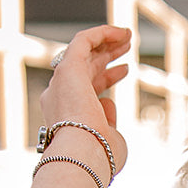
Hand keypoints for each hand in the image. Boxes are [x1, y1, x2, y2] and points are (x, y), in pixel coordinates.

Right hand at [42, 25, 131, 173]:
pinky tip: (120, 32)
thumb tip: (108, 102)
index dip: (107, 77)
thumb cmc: (98, 156)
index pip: (86, 89)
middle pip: (85, 68)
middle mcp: (60, 96)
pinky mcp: (67, 68)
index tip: (125, 70)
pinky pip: (83, 41)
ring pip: (82, 52)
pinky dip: (101, 33)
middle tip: (126, 46)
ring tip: (127, 35)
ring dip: (105, 41)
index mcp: (67, 115)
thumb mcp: (108, 139)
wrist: (82, 156)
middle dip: (106, 55)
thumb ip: (108, 121)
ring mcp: (61, 82)